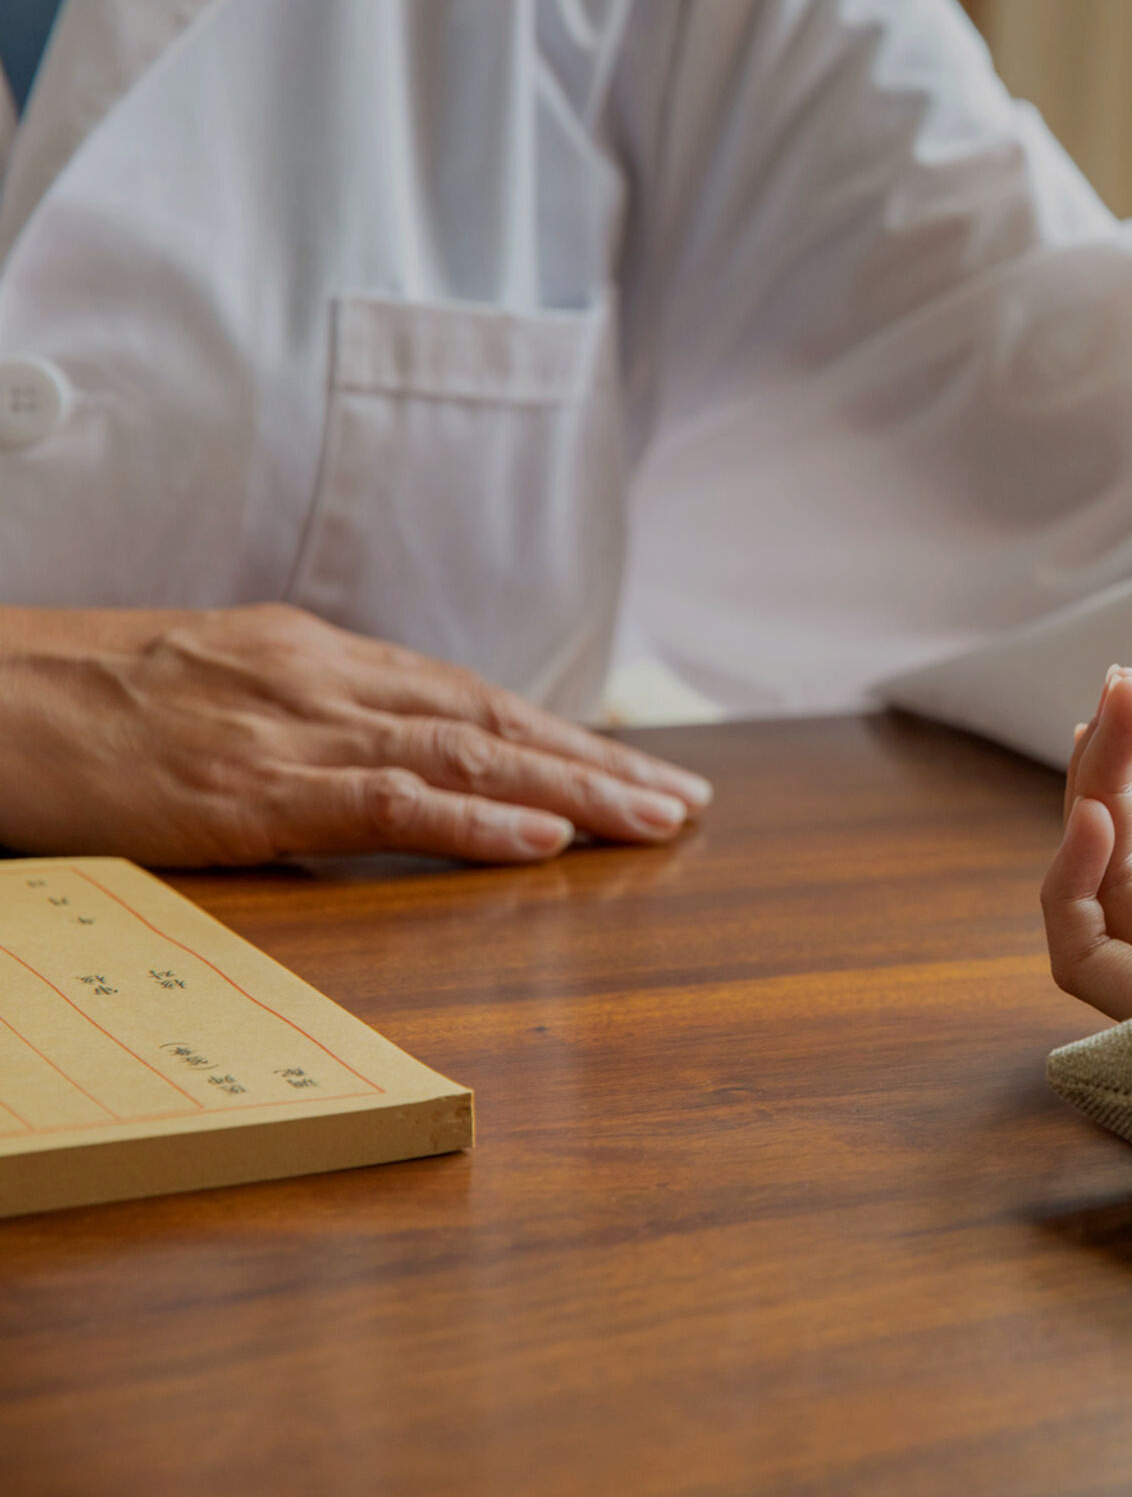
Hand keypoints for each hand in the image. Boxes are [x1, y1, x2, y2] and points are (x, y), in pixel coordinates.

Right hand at [0, 603, 711, 864]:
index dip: (561, 735)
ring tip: (655, 821)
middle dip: (600, 763)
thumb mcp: (214, 686)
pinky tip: (543, 840)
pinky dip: (475, 819)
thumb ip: (304, 716)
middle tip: (688, 803)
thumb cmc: (79, 700)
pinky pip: (384, 803)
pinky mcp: (248, 790)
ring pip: (466, 755)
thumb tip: (384, 755)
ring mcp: (290, 732)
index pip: (469, 696)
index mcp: (316, 657)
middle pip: (493, 719)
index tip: (635, 768)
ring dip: (573, 792)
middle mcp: (323, 681)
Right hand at [1042, 666, 1131, 1017]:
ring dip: (1084, 803)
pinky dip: (1069, 880)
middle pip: (1125, 874)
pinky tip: (1101, 810)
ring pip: (1096, 905)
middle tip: (1112, 694)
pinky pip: (1085, 959)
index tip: (1123, 697)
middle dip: (1102, 775)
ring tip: (1101, 728)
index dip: (1131, 779)